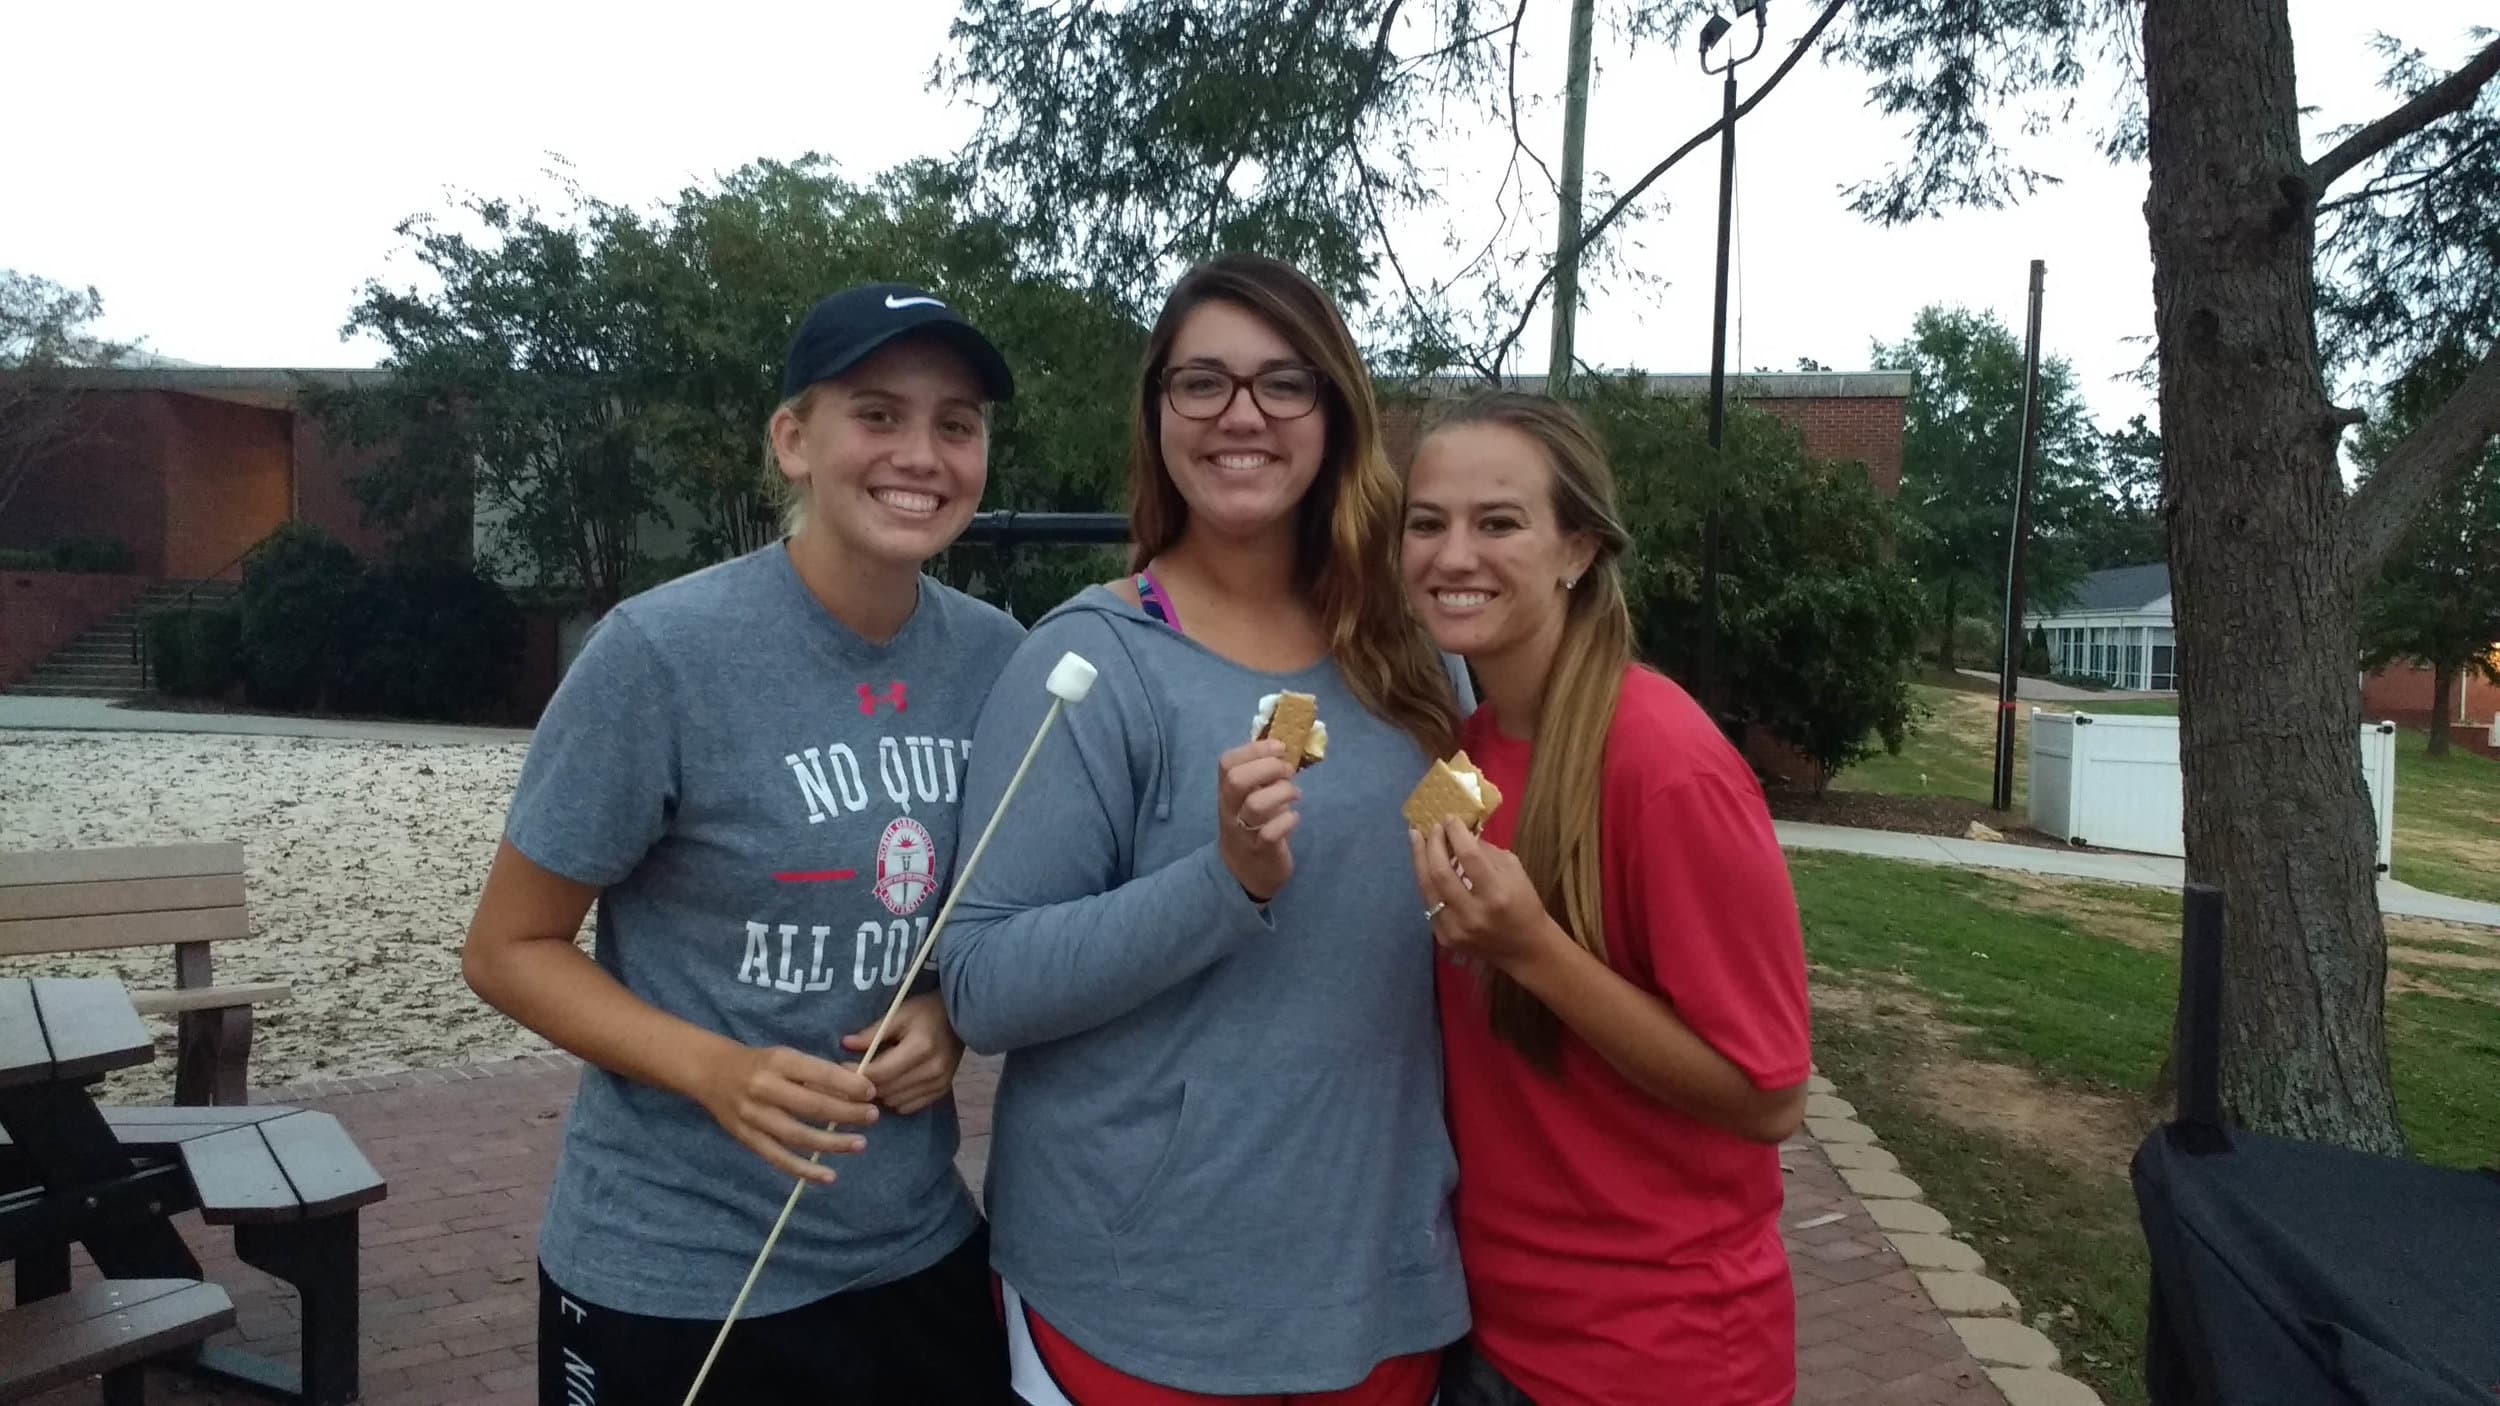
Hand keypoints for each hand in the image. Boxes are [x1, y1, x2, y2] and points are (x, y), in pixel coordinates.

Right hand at [692, 1042, 878, 1185]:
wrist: (712, 1072)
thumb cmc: (760, 1063)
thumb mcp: (785, 1057)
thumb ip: (815, 1073)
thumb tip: (856, 1091)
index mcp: (778, 1061)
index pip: (819, 1074)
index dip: (848, 1084)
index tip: (871, 1092)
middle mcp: (764, 1088)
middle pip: (812, 1106)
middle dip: (847, 1113)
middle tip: (872, 1116)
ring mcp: (754, 1116)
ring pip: (798, 1135)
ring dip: (833, 1143)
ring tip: (860, 1144)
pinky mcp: (747, 1138)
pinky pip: (779, 1158)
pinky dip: (804, 1170)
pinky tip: (829, 1176)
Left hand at [841, 993, 963, 1115]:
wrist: (960, 1019)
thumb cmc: (926, 1012)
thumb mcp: (899, 1014)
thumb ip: (873, 1033)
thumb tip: (845, 1045)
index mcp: (920, 1048)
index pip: (879, 1072)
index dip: (857, 1072)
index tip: (844, 1065)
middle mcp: (931, 1070)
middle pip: (885, 1090)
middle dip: (866, 1084)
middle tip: (856, 1073)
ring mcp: (938, 1083)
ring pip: (895, 1102)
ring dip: (881, 1093)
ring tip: (876, 1078)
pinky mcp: (942, 1091)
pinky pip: (909, 1107)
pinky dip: (896, 1099)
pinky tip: (893, 1084)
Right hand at [1216, 738, 1299, 902]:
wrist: (1243, 873)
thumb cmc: (1251, 826)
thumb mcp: (1247, 798)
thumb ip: (1259, 775)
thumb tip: (1284, 747)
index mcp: (1227, 792)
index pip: (1227, 762)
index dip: (1254, 749)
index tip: (1280, 747)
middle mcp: (1230, 810)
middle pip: (1237, 780)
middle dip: (1267, 768)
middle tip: (1287, 771)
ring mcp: (1244, 831)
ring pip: (1256, 805)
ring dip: (1282, 792)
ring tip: (1294, 794)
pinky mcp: (1261, 850)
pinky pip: (1271, 832)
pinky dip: (1288, 820)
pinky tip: (1293, 818)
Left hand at [1411, 818, 1566, 971]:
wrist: (1526, 948)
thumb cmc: (1524, 904)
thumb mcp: (1514, 871)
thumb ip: (1485, 851)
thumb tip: (1459, 831)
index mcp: (1496, 894)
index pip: (1469, 856)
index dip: (1456, 833)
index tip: (1449, 817)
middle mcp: (1473, 914)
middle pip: (1440, 872)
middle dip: (1432, 844)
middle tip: (1430, 826)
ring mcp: (1456, 929)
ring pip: (1427, 888)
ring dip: (1420, 859)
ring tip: (1416, 837)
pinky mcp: (1445, 938)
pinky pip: (1430, 904)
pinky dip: (1427, 881)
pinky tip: (1426, 865)